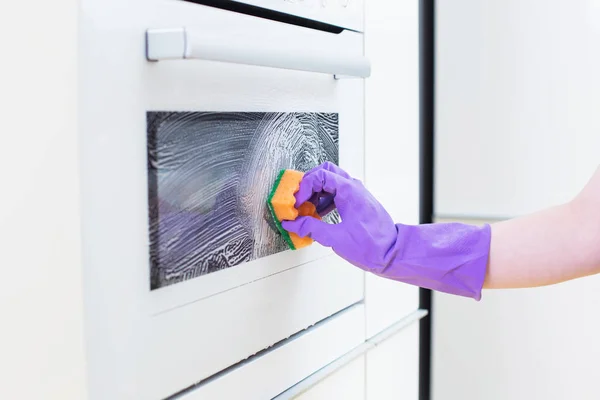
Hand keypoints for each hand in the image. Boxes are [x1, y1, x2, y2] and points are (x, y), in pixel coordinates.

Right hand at [282, 162, 397, 271]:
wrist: (391, 253)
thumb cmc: (371, 245)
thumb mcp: (335, 238)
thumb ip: (310, 228)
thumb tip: (293, 224)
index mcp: (349, 191)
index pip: (320, 176)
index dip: (304, 188)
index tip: (297, 203)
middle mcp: (354, 187)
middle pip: (325, 172)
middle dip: (309, 184)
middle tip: (299, 200)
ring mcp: (356, 194)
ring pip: (331, 181)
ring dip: (316, 192)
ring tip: (307, 209)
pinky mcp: (357, 202)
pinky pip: (337, 192)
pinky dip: (325, 199)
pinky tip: (318, 214)